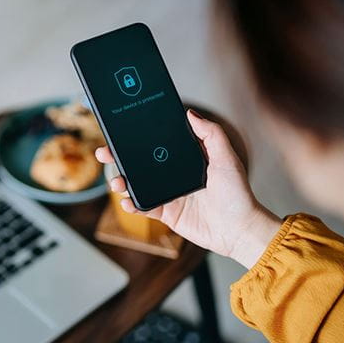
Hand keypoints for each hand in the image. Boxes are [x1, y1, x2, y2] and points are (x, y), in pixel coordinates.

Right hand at [96, 109, 280, 267]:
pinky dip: (131, 205)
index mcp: (184, 159)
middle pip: (139, 163)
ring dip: (121, 181)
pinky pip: (143, 207)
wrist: (239, 229)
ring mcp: (168, 194)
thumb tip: (190, 113)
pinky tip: (127, 201)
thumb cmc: (237, 193)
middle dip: (118, 158)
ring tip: (117, 181)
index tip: (121, 130)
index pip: (156, 145)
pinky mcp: (166, 214)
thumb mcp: (226, 157)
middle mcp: (173, 175)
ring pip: (136, 185)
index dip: (138, 138)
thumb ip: (210, 134)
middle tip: (104, 153)